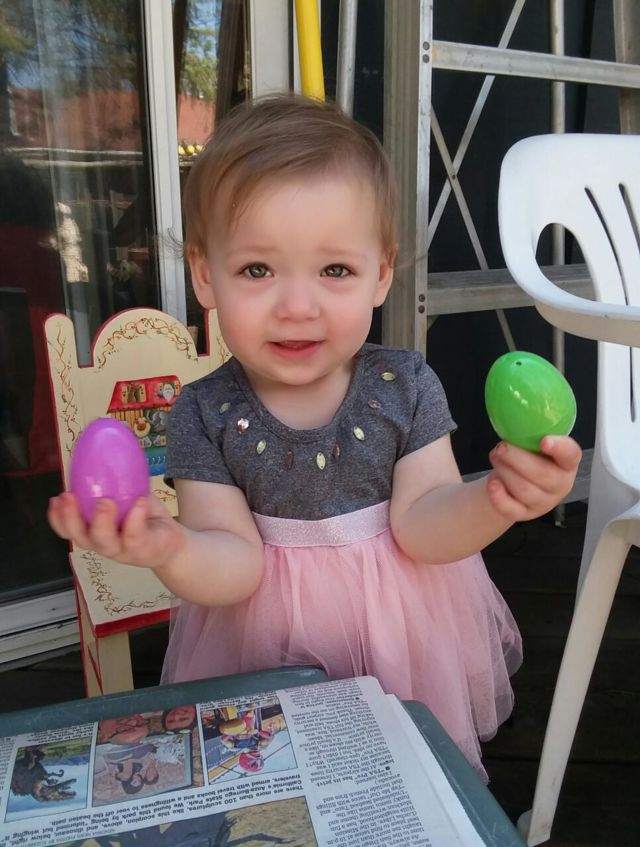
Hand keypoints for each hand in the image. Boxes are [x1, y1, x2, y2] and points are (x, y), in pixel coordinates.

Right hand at [48, 491, 185, 568]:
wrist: (173, 542)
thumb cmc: (144, 517)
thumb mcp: (126, 497)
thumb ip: (113, 483)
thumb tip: (104, 448)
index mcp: (94, 531)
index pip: (68, 529)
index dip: (57, 517)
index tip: (55, 499)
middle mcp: (104, 544)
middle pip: (80, 537)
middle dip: (71, 519)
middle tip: (69, 497)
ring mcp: (123, 550)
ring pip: (104, 542)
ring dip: (101, 521)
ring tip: (104, 501)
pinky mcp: (143, 550)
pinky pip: (135, 536)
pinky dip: (135, 518)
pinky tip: (138, 501)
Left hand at [486, 435, 581, 522]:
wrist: (511, 482)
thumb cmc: (526, 457)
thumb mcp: (532, 444)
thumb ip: (531, 435)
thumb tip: (516, 424)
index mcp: (566, 462)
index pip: (571, 455)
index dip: (560, 448)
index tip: (544, 440)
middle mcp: (559, 484)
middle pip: (543, 474)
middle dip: (518, 459)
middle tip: (502, 448)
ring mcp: (543, 502)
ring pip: (525, 490)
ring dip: (505, 471)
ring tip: (495, 457)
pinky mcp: (525, 514)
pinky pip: (512, 510)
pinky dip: (499, 497)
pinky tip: (492, 484)